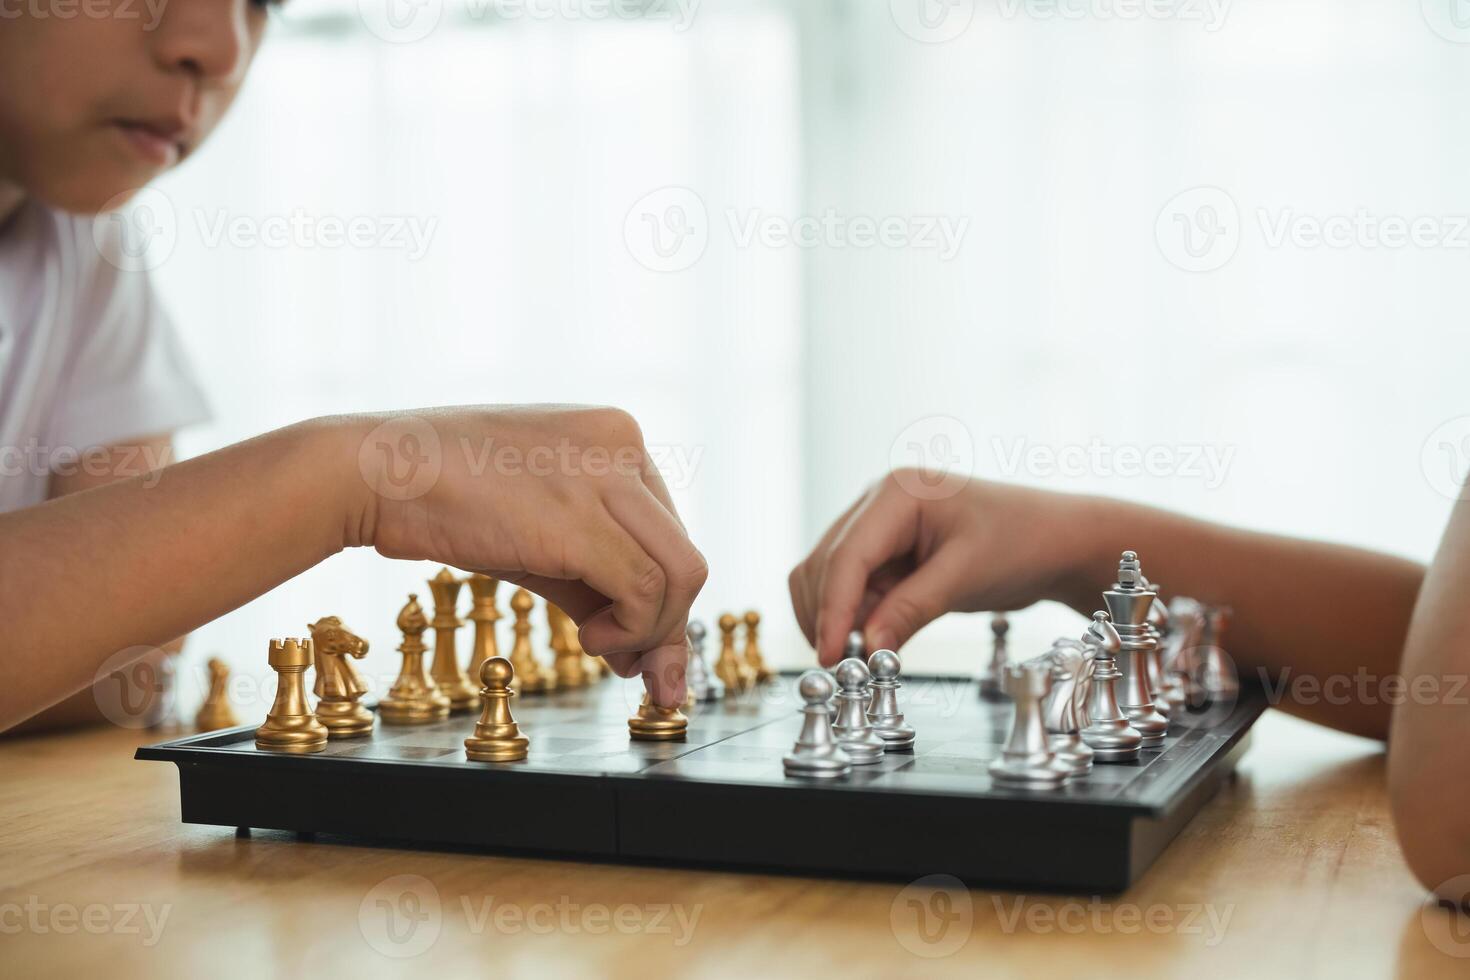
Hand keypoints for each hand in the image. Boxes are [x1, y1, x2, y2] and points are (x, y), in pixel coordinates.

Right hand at [343, 405, 706, 705]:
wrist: (372, 470)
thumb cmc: (443, 500)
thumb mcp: (538, 533)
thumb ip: (594, 582)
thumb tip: (643, 656)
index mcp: (615, 434)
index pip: (668, 527)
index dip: (659, 593)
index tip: (636, 642)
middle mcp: (623, 443)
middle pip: (684, 553)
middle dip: (668, 626)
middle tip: (640, 671)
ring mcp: (607, 475)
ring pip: (683, 575)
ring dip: (651, 632)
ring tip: (600, 647)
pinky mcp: (582, 519)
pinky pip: (645, 592)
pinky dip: (630, 632)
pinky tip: (589, 640)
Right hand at [788, 471, 1097, 665]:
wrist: (1055, 540)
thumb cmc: (1022, 541)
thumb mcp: (966, 577)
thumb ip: (911, 610)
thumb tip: (867, 649)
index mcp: (897, 493)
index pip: (847, 556)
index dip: (833, 609)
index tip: (831, 653)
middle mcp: (878, 504)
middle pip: (826, 565)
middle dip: (830, 616)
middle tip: (848, 664)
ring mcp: (878, 527)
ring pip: (827, 577)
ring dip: (835, 617)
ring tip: (862, 655)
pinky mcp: (886, 552)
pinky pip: (850, 587)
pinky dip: (851, 616)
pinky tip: (871, 640)